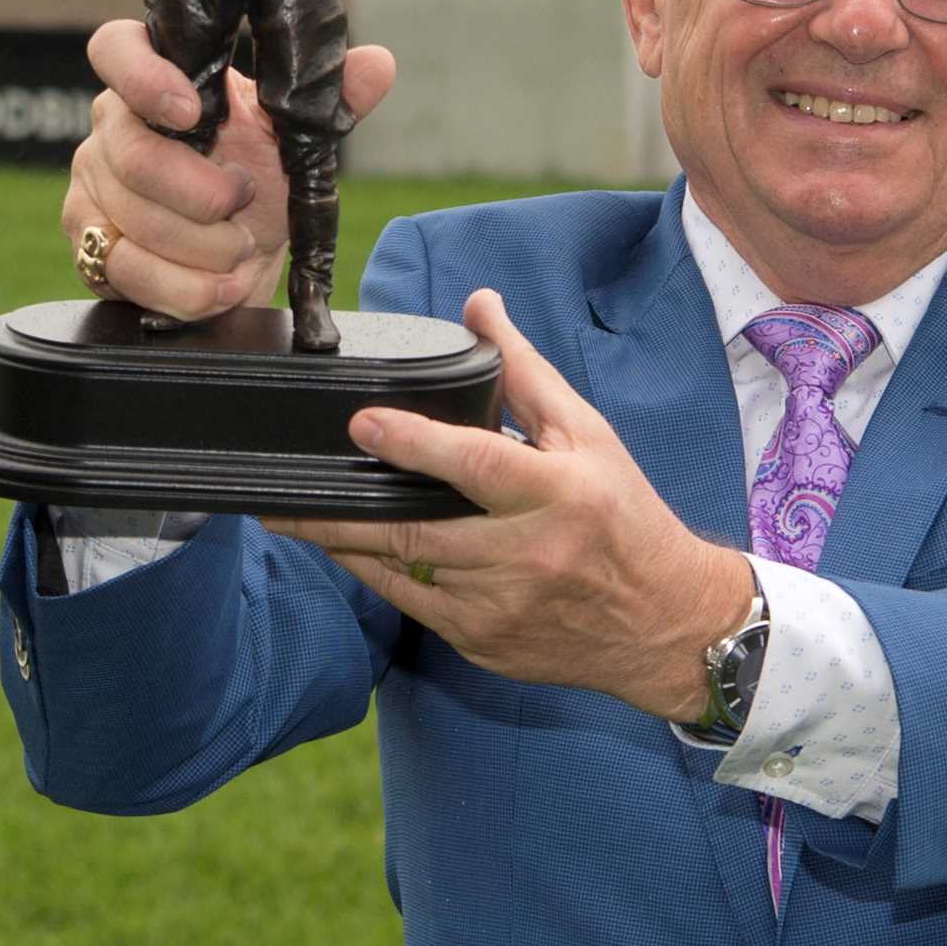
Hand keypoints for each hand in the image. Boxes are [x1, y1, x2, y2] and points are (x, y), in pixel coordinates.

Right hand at [59, 18, 395, 322]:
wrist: (239, 252)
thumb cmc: (256, 176)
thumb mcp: (295, 138)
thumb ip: (330, 99)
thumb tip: (375, 65)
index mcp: (152, 78)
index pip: (114, 49)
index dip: (145, 77)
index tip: (193, 108)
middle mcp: (110, 127)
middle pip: (133, 155)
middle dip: (200, 192)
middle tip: (241, 201)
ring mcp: (91, 187)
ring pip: (132, 219)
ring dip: (203, 246)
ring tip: (240, 249)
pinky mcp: (90, 246)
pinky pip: (125, 270)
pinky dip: (184, 287)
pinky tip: (219, 287)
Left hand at [265, 290, 759, 721]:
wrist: (666, 623)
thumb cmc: (625, 517)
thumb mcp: (589, 435)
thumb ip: (525, 371)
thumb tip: (478, 304)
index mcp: (557, 494)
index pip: (476, 464)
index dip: (415, 444)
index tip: (363, 422)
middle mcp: (526, 554)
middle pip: (417, 530)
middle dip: (341, 512)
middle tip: (280, 490)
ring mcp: (501, 606)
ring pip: (403, 572)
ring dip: (343, 543)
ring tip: (290, 516)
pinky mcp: (483, 641)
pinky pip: (412, 606)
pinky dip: (375, 575)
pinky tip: (344, 550)